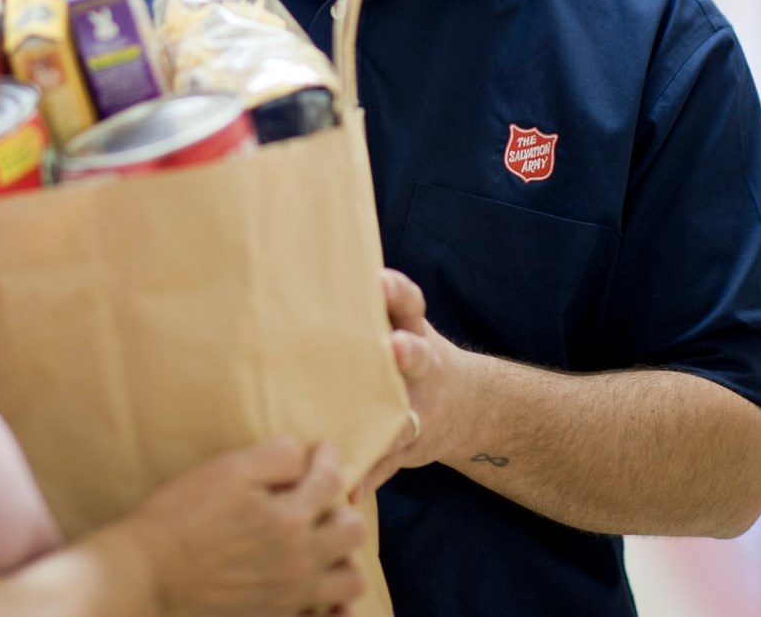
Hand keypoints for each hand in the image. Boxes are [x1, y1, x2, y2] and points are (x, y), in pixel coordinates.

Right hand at [127, 438, 366, 616]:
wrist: (148, 575)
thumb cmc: (181, 517)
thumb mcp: (224, 470)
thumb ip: (273, 457)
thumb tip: (303, 453)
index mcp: (289, 518)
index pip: (331, 481)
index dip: (329, 459)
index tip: (320, 454)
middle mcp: (299, 560)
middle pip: (353, 532)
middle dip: (343, 508)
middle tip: (321, 503)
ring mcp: (290, 597)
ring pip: (352, 581)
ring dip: (345, 558)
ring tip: (322, 546)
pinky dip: (332, 606)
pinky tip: (317, 591)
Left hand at [356, 269, 467, 498]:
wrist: (465, 406)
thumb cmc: (406, 353)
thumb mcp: (399, 323)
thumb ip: (365, 307)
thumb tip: (295, 267)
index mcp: (412, 332)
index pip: (410, 305)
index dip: (398, 293)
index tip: (380, 281)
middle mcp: (422, 370)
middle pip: (421, 358)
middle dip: (410, 354)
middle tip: (397, 348)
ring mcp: (421, 410)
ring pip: (410, 418)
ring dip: (397, 425)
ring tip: (391, 428)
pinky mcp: (409, 447)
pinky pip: (390, 464)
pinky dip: (372, 477)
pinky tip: (352, 492)